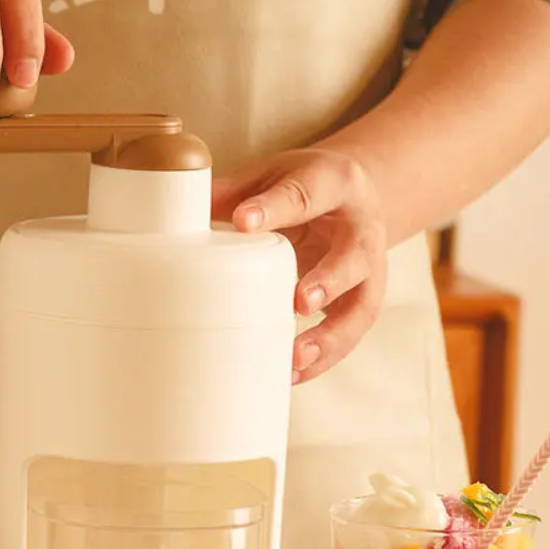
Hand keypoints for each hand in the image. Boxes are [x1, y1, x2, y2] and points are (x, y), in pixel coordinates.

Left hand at [213, 149, 387, 383]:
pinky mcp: (365, 300)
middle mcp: (362, 226)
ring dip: (331, 336)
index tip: (244, 222)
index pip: (306, 193)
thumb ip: (233, 192)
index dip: (277, 208)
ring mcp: (371, 268)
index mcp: (335, 182)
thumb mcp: (271, 175)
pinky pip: (352, 333)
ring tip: (296, 357)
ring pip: (362, 305)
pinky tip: (293, 373)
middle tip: (299, 302)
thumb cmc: (303, 187)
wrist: (356, 197)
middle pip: (354, 255)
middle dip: (330, 279)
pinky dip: (325, 358)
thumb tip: (179, 210)